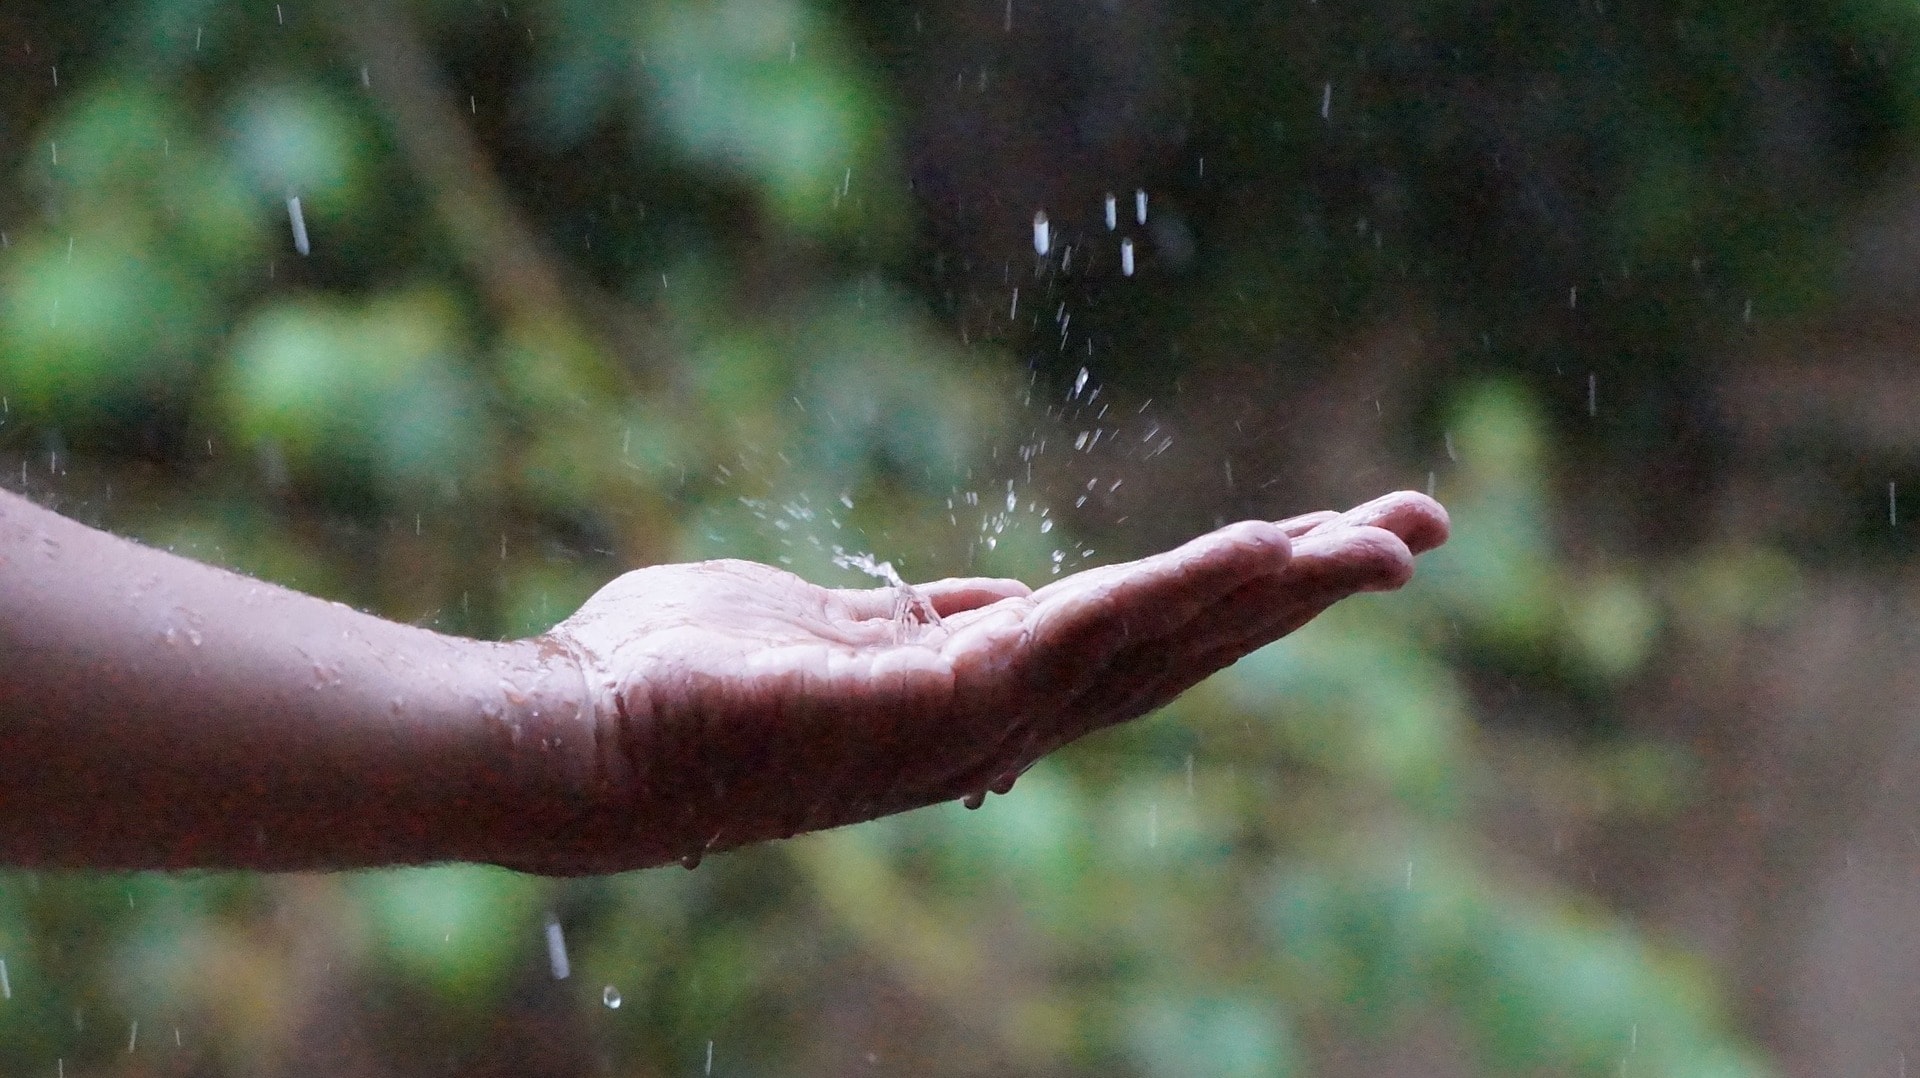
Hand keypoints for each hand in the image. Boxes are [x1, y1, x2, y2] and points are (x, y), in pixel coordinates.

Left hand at [536, 491, 1447, 871]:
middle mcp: (997, 720)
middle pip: (1181, 649)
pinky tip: (1250, 550)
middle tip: (1422, 530)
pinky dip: (1169, 594)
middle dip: (1302, 592)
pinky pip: (1071, 642)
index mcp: (980, 692)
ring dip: (1269, 591)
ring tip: (1375, 540)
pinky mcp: (925, 703)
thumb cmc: (686, 678)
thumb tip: (1011, 598)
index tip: (1332, 537)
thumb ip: (934, 620)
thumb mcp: (841, 628)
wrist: (580, 734)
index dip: (1242, 595)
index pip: (1142, 641)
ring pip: (1154, 646)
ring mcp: (967, 720)